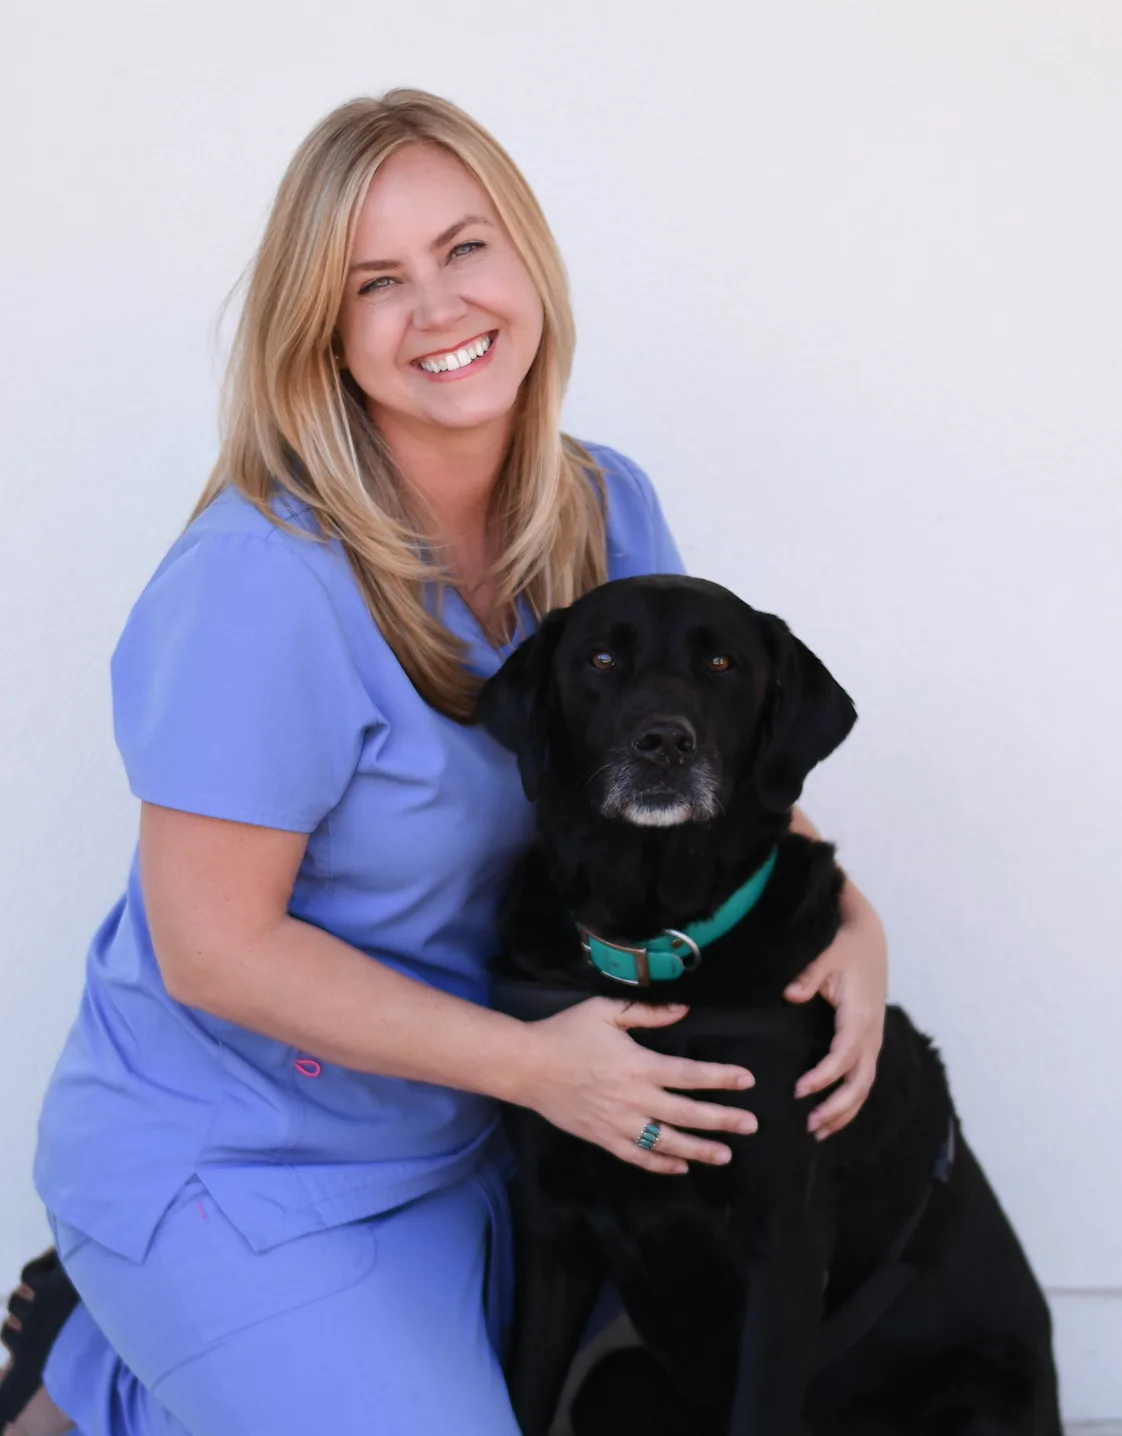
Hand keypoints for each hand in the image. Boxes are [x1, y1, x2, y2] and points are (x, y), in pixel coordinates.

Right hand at [520, 998, 757, 1174]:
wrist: (528, 1066)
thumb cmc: (567, 1033)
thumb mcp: (606, 1012)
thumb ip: (648, 1013)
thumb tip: (684, 1010)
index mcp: (639, 1066)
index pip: (690, 1074)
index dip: (722, 1078)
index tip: (747, 1080)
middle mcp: (634, 1099)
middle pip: (687, 1114)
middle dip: (723, 1120)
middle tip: (751, 1124)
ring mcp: (619, 1124)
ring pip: (667, 1143)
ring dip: (699, 1150)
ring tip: (725, 1155)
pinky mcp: (603, 1139)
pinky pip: (638, 1157)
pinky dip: (661, 1164)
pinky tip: (680, 1167)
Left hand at [784, 880, 886, 1138]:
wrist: (868, 934)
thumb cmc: (844, 944)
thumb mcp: (826, 953)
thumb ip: (808, 974)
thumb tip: (790, 995)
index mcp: (858, 1015)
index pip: (844, 1056)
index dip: (824, 1076)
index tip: (800, 1091)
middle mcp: (870, 1032)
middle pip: (860, 1081)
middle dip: (837, 1107)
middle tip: (809, 1126)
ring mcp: (873, 1037)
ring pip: (864, 1084)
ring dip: (844, 1111)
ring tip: (817, 1132)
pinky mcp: (868, 1038)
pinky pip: (862, 1076)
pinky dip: (849, 1099)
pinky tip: (831, 1116)